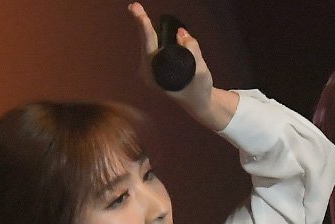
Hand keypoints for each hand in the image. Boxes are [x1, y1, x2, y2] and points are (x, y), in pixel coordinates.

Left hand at [128, 3, 234, 130]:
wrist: (199, 103)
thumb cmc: (199, 89)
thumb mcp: (201, 70)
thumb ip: (192, 50)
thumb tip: (181, 33)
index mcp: (156, 76)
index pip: (149, 46)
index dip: (144, 28)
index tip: (138, 14)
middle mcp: (149, 74)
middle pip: (146, 42)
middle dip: (142, 23)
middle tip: (134, 6)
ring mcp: (150, 71)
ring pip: (149, 44)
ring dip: (147, 29)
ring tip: (139, 13)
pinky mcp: (154, 67)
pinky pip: (153, 47)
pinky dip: (154, 35)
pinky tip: (148, 25)